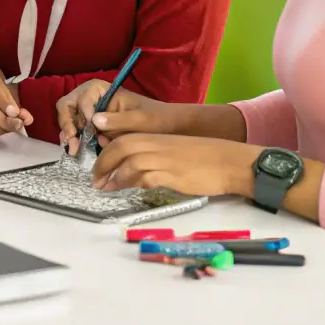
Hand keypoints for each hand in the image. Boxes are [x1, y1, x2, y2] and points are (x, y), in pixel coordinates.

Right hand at [55, 81, 192, 153]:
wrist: (169, 128)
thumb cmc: (157, 119)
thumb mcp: (140, 120)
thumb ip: (117, 120)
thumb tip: (93, 121)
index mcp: (102, 90)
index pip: (81, 98)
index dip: (81, 114)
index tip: (90, 130)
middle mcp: (93, 98)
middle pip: (68, 106)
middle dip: (68, 125)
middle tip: (72, 145)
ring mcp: (92, 112)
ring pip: (70, 119)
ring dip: (69, 134)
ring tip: (74, 150)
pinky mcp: (94, 126)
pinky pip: (78, 130)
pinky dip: (75, 139)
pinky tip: (78, 151)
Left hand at [92, 133, 260, 197]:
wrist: (230, 162)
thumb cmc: (204, 158)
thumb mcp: (174, 152)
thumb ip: (154, 157)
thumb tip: (133, 172)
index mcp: (157, 137)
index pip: (124, 138)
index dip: (107, 151)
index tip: (98, 165)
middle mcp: (158, 143)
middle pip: (121, 147)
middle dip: (103, 162)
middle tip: (95, 179)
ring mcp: (165, 157)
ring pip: (130, 161)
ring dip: (115, 175)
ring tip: (106, 186)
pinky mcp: (173, 173)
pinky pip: (146, 176)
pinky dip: (133, 182)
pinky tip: (128, 188)